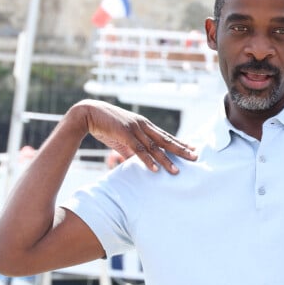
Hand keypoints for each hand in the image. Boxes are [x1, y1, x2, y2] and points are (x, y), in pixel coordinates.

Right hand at [78, 99, 196, 173]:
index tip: (192, 148)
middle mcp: (142, 125)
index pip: (165, 135)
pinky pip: (139, 149)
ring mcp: (134, 128)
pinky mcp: (125, 133)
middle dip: (181, 149)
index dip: (179, 142)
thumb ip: (132, 150)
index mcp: (143, 125)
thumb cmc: (105, 125)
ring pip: (154, 147)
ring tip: (177, 170)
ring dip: (166, 159)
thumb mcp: (123, 138)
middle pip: (165, 140)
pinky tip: (156, 169)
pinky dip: (148, 160)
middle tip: (195, 157)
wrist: (88, 113)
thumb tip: (139, 162)